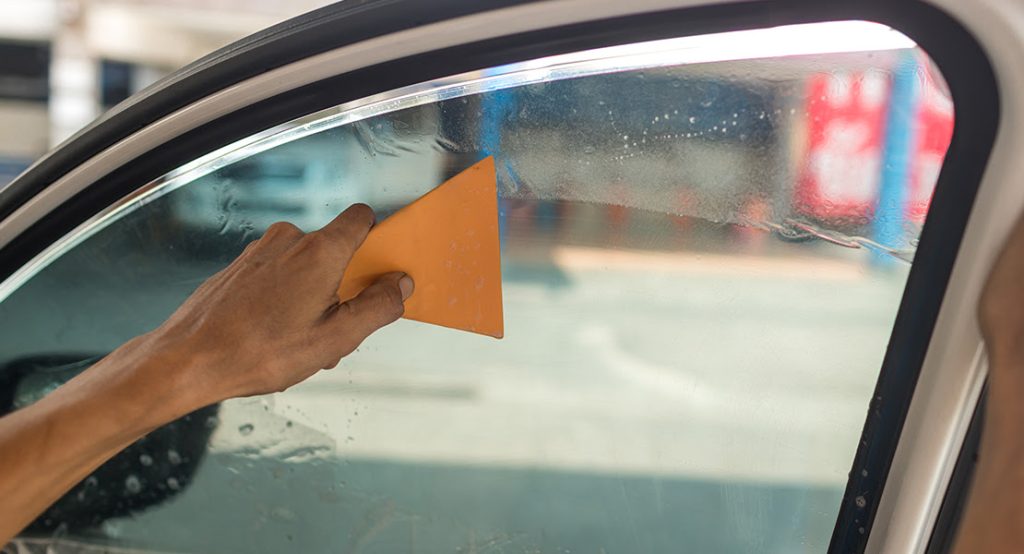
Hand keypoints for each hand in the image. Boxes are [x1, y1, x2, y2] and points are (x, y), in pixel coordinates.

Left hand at [144, 204, 412, 408]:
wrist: (188, 359)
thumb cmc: (259, 352)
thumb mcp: (336, 338)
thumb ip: (378, 307)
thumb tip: (400, 284)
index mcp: (320, 251)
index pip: (362, 218)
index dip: (377, 242)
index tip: (379, 274)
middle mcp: (290, 240)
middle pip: (336, 250)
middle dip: (344, 287)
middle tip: (333, 330)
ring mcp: (260, 250)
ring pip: (306, 266)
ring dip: (314, 298)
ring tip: (299, 341)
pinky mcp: (240, 266)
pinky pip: (278, 274)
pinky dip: (285, 299)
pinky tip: (273, 335)